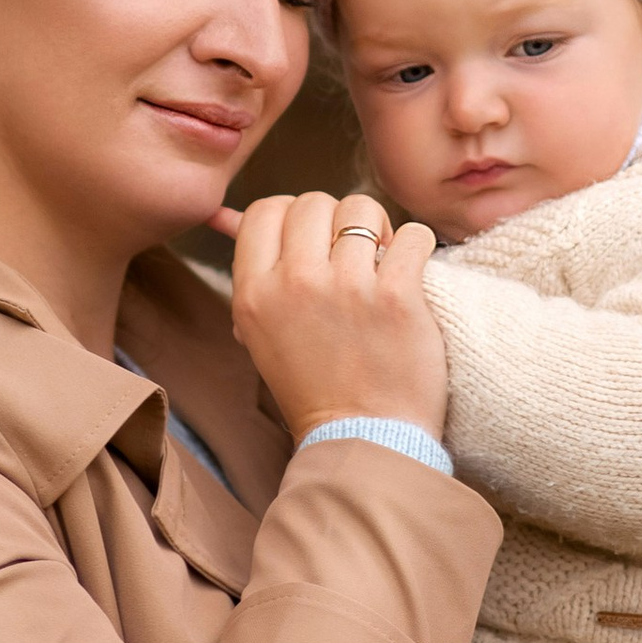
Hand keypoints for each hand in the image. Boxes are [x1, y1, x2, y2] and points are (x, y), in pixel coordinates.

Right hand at [210, 188, 448, 442]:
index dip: (293, 214)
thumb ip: (254, 274)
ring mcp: (347, 288)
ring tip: (382, 263)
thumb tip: (225, 214)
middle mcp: (295, 284)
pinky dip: (416, 248)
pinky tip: (411, 275)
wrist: (365, 441)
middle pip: (313, 201)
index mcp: (254, 293)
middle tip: (352, 254)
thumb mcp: (260, 333)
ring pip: (362, 207)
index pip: (266, 209)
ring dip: (378, 230)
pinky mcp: (397, 297)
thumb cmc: (315, 389)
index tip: (314, 240)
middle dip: (337, 219)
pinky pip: (412, 235)